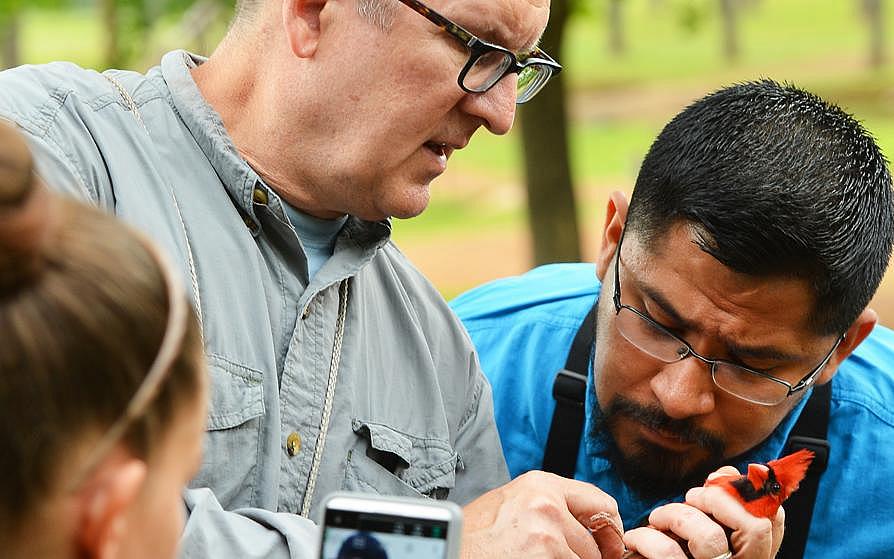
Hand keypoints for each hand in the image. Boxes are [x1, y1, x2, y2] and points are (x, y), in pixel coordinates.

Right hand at [460, 470, 624, 558]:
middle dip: (591, 556)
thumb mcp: (513, 502)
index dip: (610, 529)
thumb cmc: (475, 533)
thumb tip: (590, 523)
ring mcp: (548, 532)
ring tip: (538, 558)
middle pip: (597, 539)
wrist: (451, 548)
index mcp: (541, 484)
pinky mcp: (545, 556)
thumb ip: (551, 504)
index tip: (609, 545)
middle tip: (568, 557)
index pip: (601, 502)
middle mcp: (548, 503)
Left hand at [622, 467, 783, 558]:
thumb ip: (719, 507)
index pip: (773, 523)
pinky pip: (668, 553)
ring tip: (658, 519)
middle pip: (755, 528)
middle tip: (691, 496)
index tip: (720, 479)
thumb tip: (726, 474)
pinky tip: (636, 540)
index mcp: (750, 556)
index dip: (752, 494)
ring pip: (709, 538)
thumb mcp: (704, 532)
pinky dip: (647, 538)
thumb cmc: (677, 553)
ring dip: (676, 515)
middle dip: (717, 499)